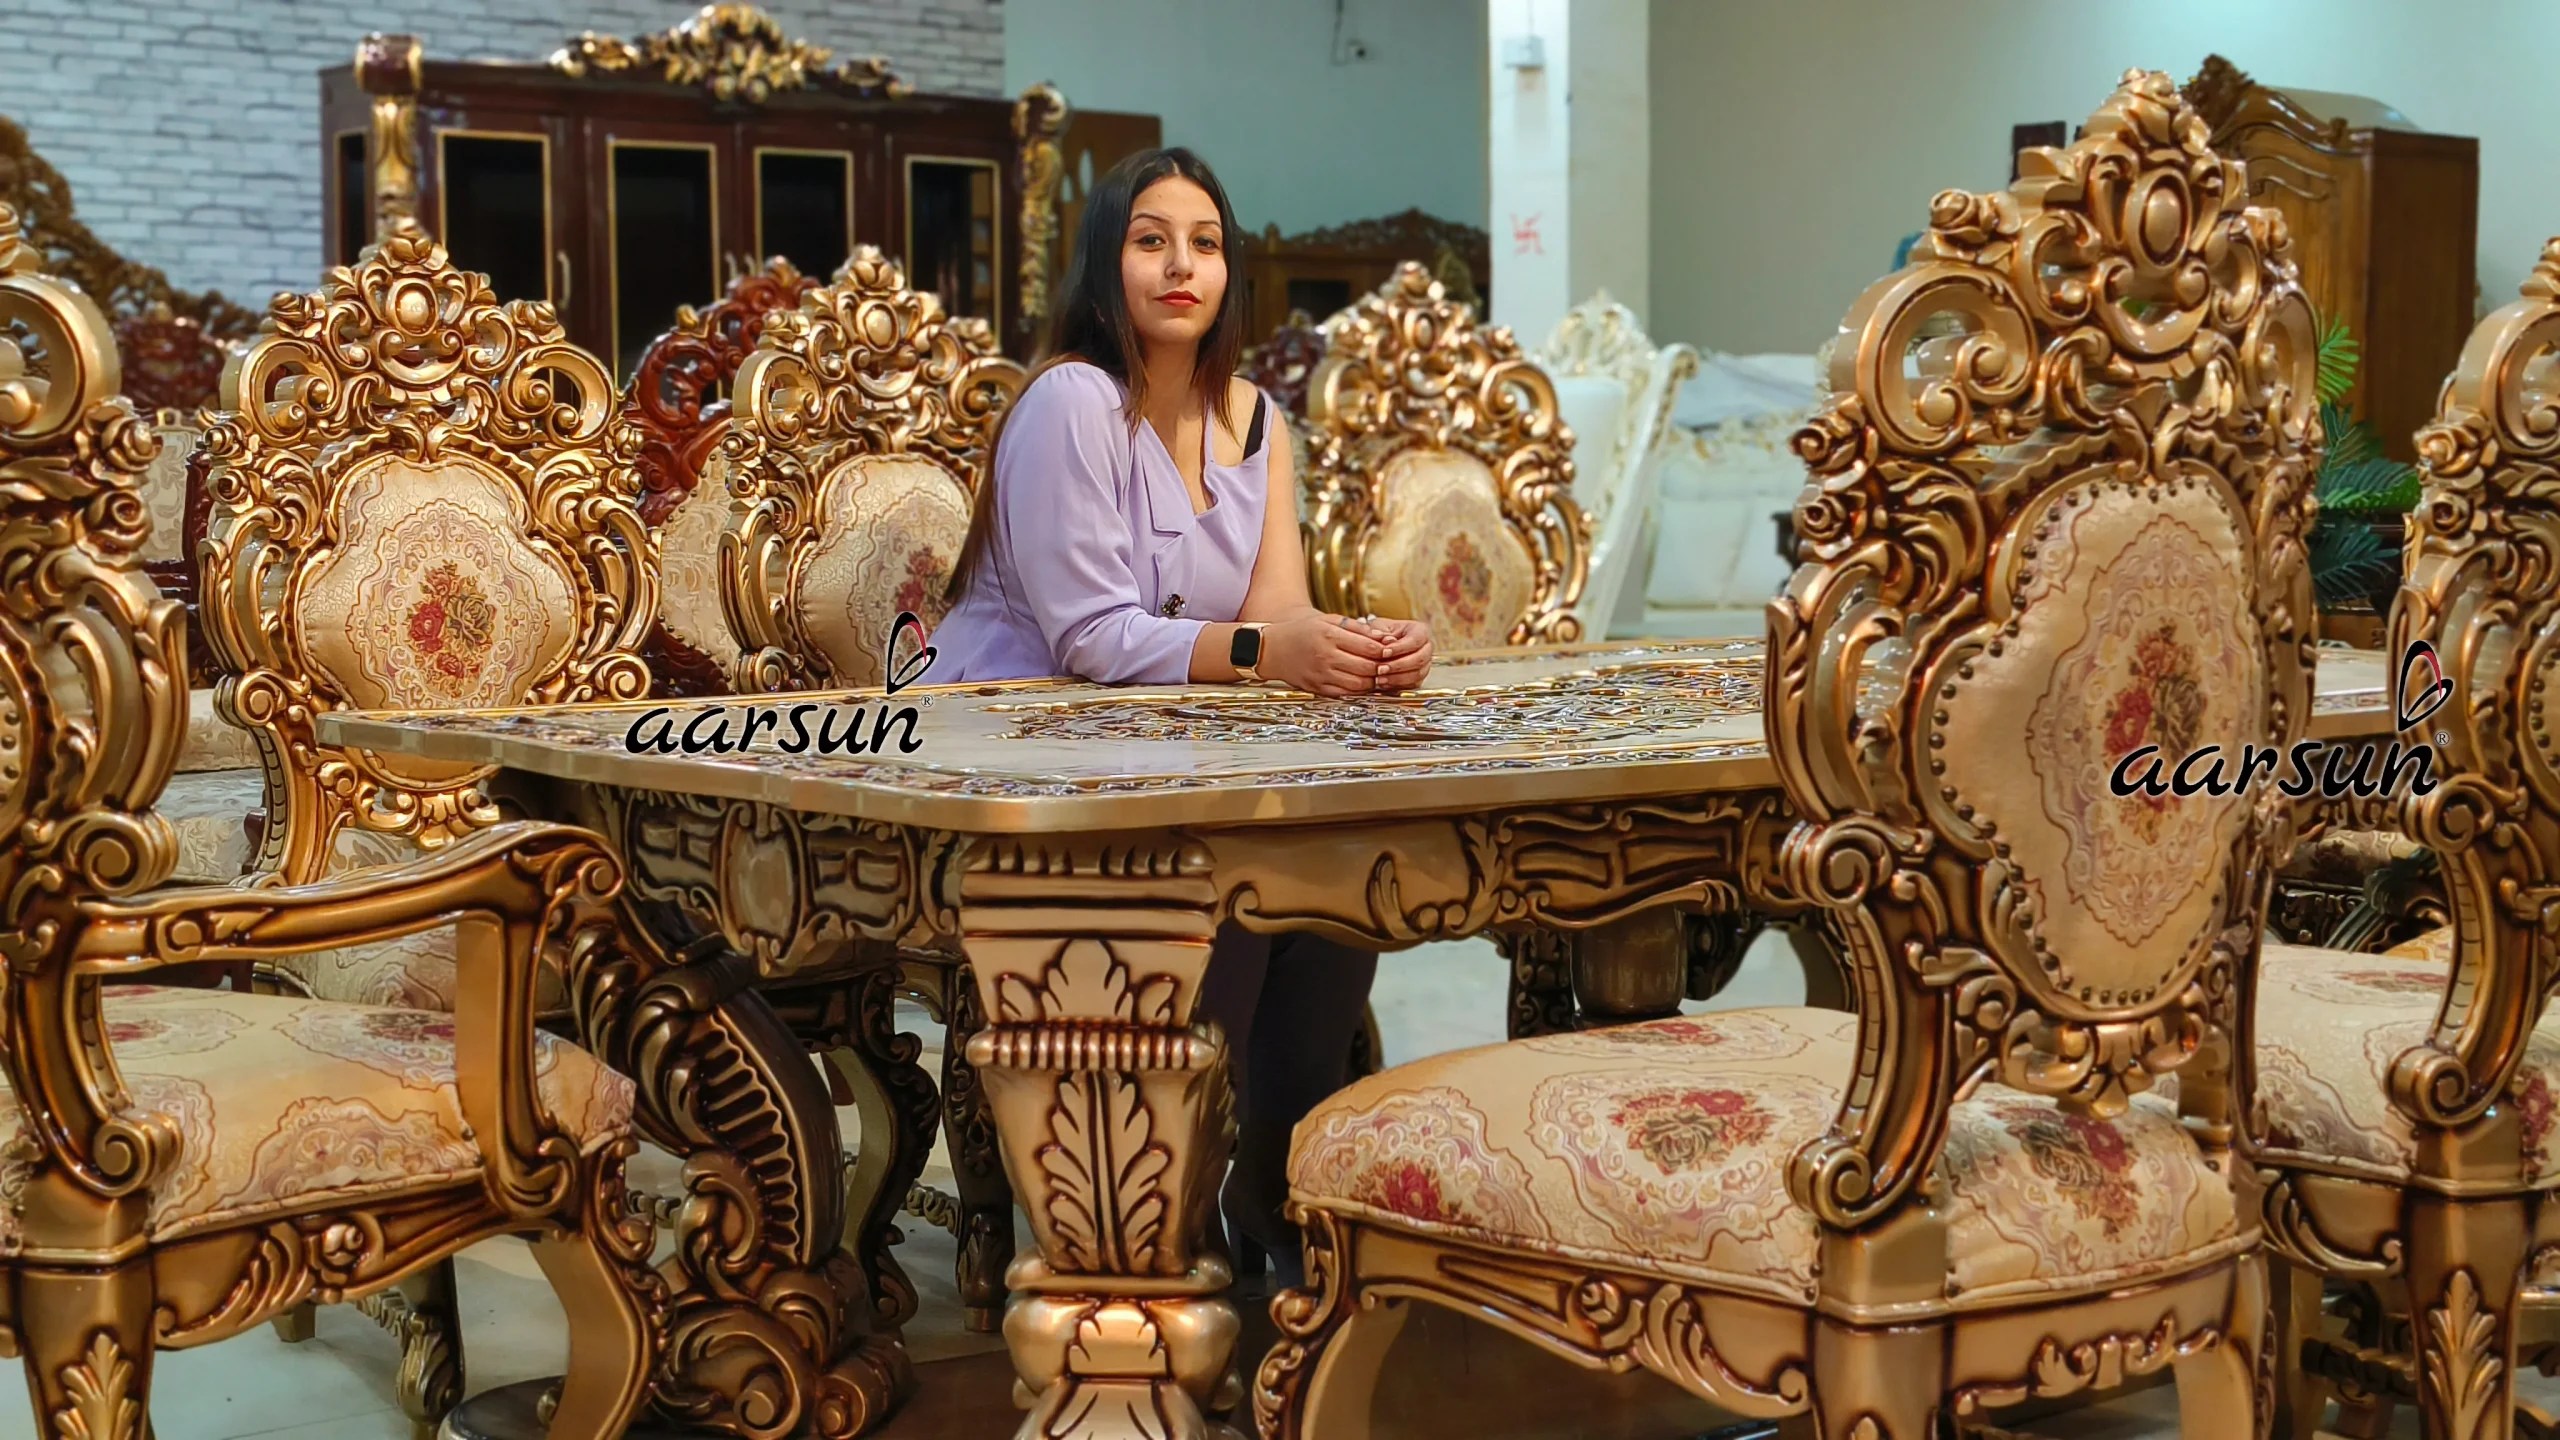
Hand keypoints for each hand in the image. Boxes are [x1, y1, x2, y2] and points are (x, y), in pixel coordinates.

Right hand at [1260, 613, 1391, 696]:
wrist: (1273, 649)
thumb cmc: (1303, 631)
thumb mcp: (1328, 620)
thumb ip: (1357, 627)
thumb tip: (1385, 637)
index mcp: (1329, 635)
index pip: (1368, 646)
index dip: (1384, 650)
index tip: (1391, 649)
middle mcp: (1326, 656)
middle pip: (1366, 667)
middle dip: (1382, 667)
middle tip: (1389, 664)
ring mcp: (1321, 675)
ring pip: (1359, 684)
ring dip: (1373, 681)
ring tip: (1379, 674)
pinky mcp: (1318, 688)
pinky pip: (1346, 693)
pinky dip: (1359, 690)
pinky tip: (1364, 683)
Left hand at [1355, 616, 1434, 692]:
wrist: (1378, 647)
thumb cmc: (1380, 635)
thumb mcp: (1378, 629)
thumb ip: (1381, 634)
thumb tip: (1386, 640)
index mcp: (1420, 631)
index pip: (1415, 640)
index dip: (1400, 647)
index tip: (1384, 652)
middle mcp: (1426, 648)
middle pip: (1419, 659)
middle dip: (1398, 665)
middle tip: (1380, 669)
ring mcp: (1424, 665)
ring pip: (1417, 674)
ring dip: (1397, 678)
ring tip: (1379, 678)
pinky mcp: (1418, 679)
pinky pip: (1412, 685)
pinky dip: (1397, 685)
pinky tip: (1383, 683)